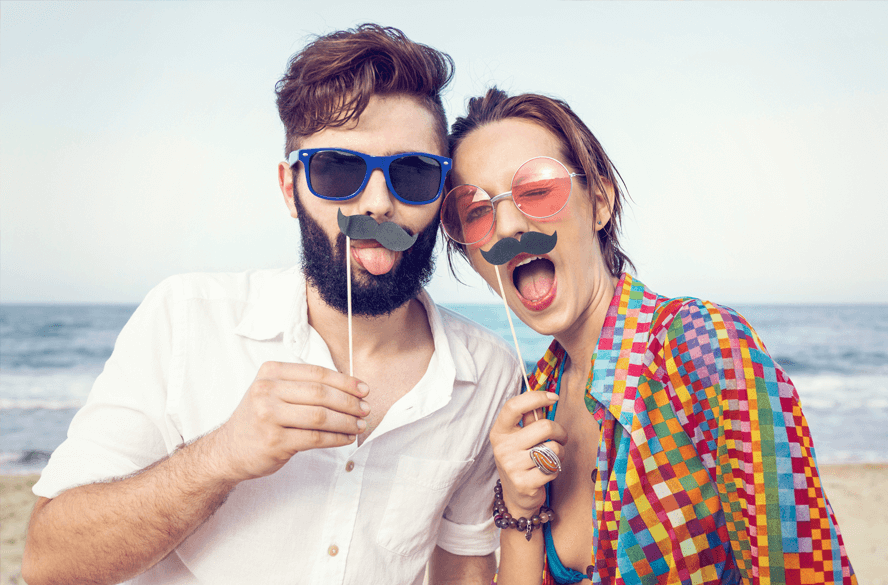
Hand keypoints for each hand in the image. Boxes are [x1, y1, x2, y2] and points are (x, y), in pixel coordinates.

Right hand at [209, 361, 369, 482]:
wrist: (228, 450)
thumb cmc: (258, 419)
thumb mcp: (273, 392)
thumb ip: (303, 386)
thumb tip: (350, 388)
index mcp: (270, 372)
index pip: (317, 373)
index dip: (345, 381)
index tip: (363, 389)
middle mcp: (266, 390)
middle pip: (321, 393)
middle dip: (349, 402)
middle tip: (365, 409)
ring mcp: (268, 416)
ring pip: (320, 416)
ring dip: (346, 421)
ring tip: (359, 425)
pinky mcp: (274, 441)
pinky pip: (315, 438)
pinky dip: (336, 438)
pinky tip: (346, 438)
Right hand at [489, 392, 566, 516]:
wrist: (516, 497)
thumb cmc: (521, 460)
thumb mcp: (519, 438)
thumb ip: (529, 418)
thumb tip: (546, 397)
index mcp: (499, 432)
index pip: (514, 406)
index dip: (535, 397)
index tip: (553, 397)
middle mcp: (502, 447)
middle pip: (544, 427)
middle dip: (559, 431)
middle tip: (560, 437)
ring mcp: (511, 466)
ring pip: (553, 448)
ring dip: (559, 452)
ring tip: (552, 457)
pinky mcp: (524, 483)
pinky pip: (553, 468)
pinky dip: (555, 469)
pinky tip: (546, 472)